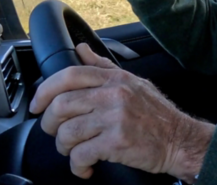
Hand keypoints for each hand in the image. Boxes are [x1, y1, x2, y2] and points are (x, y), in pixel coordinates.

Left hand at [30, 44, 214, 181]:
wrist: (180, 140)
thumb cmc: (157, 114)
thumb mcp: (133, 82)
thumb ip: (103, 67)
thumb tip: (81, 49)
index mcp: (115, 78)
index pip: (70, 75)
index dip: (45, 90)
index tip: (36, 105)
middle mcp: (114, 94)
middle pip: (61, 105)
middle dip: (49, 123)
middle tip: (55, 132)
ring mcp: (115, 118)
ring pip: (67, 132)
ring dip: (63, 147)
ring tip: (73, 151)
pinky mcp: (116, 142)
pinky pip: (81, 155)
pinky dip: (77, 165)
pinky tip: (85, 167)